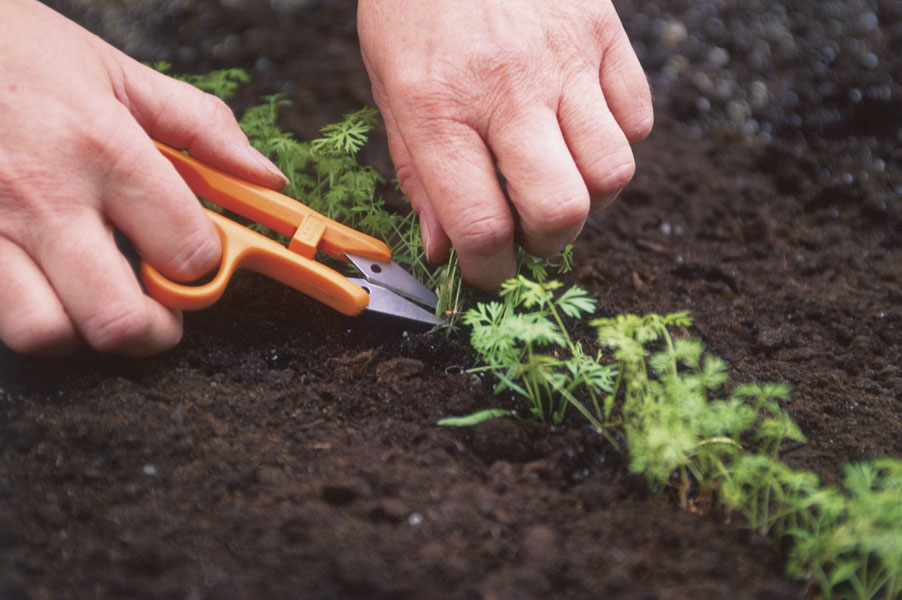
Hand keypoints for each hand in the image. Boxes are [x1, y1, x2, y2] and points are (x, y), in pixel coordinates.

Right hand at [0, 0, 286, 355]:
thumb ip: (203, 128)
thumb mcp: (121, 75)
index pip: (186, 252)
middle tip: (158, 312)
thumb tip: (266, 177)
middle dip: (155, 330)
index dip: (204, 268)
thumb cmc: (23, 54)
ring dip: (82, 329)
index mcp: (106, 150)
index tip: (195, 261)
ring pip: (45, 332)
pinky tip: (46, 282)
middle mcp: (46, 195)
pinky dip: (30, 313)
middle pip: (119, 319)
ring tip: (94, 299)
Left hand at [357, 0, 652, 288]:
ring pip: (612, 172)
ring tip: (558, 181)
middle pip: (560, 209)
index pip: (480, 223)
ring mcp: (564, 60)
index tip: (487, 271)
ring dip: (588, 200)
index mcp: (439, 107)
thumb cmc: (414, 6)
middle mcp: (506, 90)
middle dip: (546, 244)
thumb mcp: (389, 88)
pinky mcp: (604, 35)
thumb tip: (442, 249)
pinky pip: (636, 119)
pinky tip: (581, 133)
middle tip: (529, 232)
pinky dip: (616, 144)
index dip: (488, 269)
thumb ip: (417, 174)